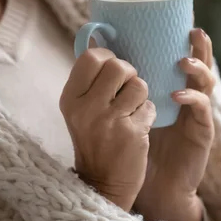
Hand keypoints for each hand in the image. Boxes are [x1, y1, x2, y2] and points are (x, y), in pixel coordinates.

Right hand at [60, 48, 156, 211]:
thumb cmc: (94, 139)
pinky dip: (147, 114)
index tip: (112, 71)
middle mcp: (86, 108)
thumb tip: (98, 37)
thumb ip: (89, 78)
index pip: (91, 57)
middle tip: (126, 89)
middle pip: (119, 66)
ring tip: (131, 109)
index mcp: (70, 98)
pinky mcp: (132, 133)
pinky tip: (137, 126)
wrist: (102, 183)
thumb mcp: (80, 109)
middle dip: (129, 74)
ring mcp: (109, 121)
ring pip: (139, 84)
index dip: (108, 58)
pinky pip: (149, 106)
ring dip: (141, 94)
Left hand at [134, 29, 215, 220]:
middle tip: (193, 30)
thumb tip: (92, 46)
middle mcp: (189, 96)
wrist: (152, 187)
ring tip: (182, 61)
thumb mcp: (125, 111)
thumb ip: (117, 83)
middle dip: (200, 46)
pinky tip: (176, 95)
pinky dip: (191, 99)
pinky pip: (201, 111)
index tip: (179, 18)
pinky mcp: (202, 132)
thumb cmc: (136, 146)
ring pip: (206, 83)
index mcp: (172, 88)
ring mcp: (197, 114)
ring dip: (197, 68)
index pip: (181, 57)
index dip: (183, 39)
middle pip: (201, 64)